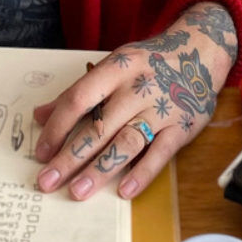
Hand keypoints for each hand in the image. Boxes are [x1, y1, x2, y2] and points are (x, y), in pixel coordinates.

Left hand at [32, 1, 237, 202]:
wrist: (201, 50)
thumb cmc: (148, 63)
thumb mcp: (113, 66)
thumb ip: (78, 92)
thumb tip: (40, 115)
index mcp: (116, 68)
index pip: (79, 98)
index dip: (57, 126)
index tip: (41, 152)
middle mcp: (137, 88)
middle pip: (99, 126)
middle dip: (70, 157)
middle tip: (47, 182)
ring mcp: (161, 108)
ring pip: (127, 142)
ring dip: (100, 169)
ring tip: (78, 192)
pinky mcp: (182, 126)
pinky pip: (161, 153)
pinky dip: (142, 173)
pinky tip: (124, 191)